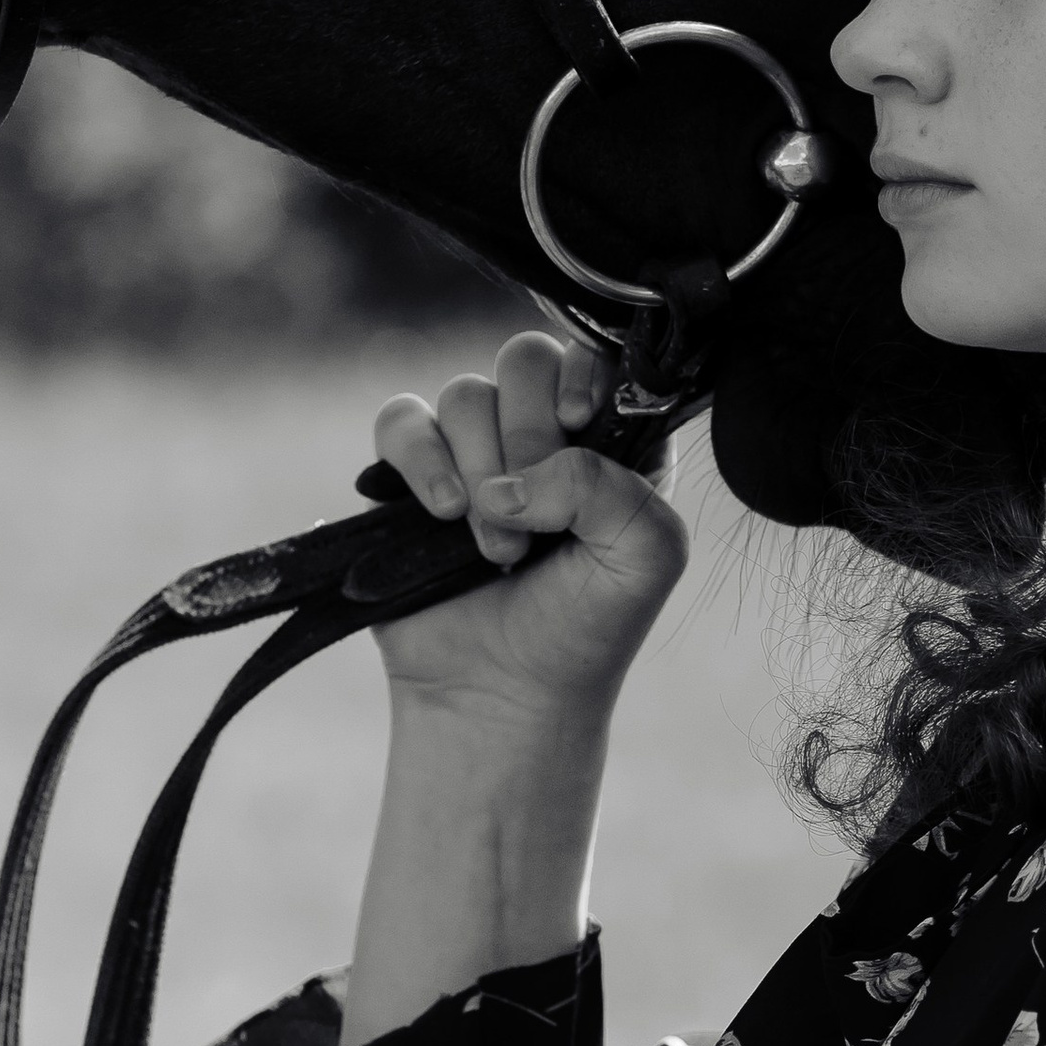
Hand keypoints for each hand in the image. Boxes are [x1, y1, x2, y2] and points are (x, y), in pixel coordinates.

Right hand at [369, 328, 687, 728]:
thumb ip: (610, 488)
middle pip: (524, 360)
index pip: (598, 350)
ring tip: (496, 548)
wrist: (503, 694)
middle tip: (536, 521)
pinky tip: (443, 511)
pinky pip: (399, 421)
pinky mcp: (410, 474)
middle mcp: (542, 431)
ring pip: (463, 393)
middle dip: (528, 434)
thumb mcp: (645, 556)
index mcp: (612, 438)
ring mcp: (473, 449)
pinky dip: (419, 458)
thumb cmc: (587, 627)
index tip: (579, 421)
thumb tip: (513, 478)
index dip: (584, 371)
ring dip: (479, 470)